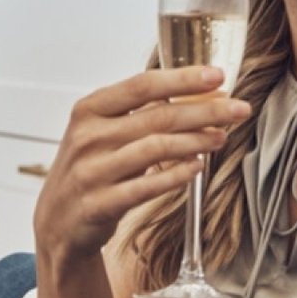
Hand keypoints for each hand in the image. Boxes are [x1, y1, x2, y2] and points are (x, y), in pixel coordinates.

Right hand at [32, 65, 250, 264]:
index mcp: (89, 110)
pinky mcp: (99, 204)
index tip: (218, 75)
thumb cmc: (91, 168)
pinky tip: (197, 167)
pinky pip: (147, 187)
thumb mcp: (102, 132)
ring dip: (196, 141)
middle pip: (158, 116)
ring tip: (221, 137)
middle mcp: (87, 137)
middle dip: (205, 111)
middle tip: (238, 109)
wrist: (58, 222)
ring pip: (156, 148)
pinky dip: (177, 175)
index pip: (142, 85)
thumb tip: (196, 94)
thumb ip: (138, 113)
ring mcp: (92, 172)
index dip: (183, 79)